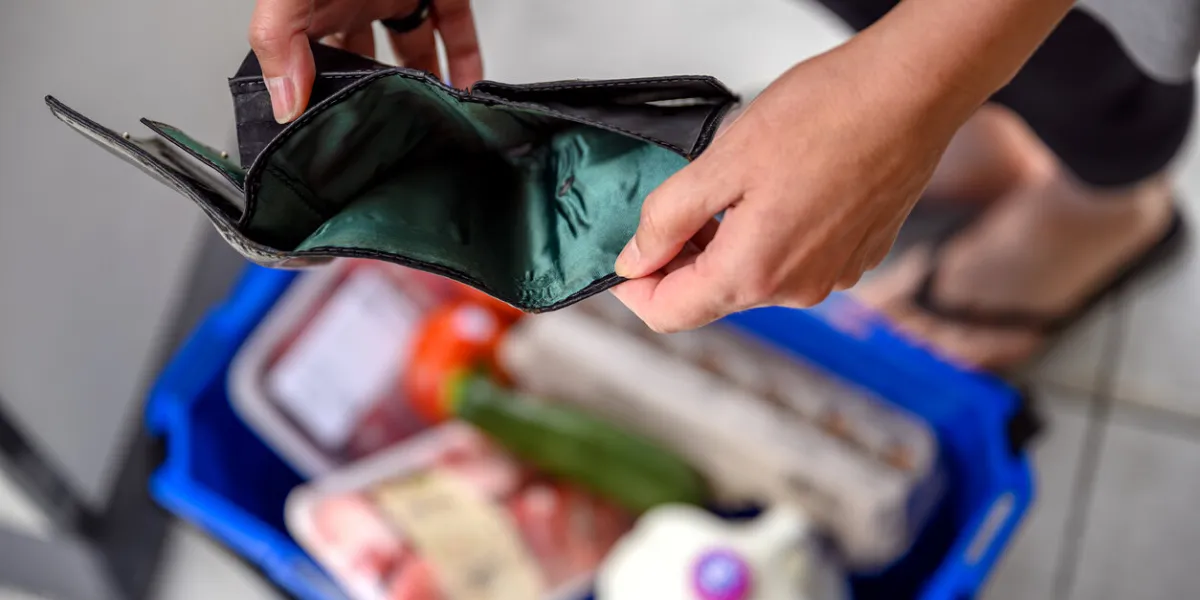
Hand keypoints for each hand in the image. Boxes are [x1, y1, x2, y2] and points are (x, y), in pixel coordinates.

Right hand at [249, 0, 483, 122]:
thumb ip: (277, 41)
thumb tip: (282, 104)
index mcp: (312, 5)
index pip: (308, 64)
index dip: (318, 99)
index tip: (334, 142)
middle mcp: (351, 1)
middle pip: (364, 62)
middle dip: (375, 99)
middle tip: (391, 140)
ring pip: (412, 49)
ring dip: (424, 87)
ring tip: (433, 125)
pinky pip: (454, 26)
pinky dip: (464, 60)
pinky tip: (467, 90)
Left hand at [611, 40, 967, 332]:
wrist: (911, 93)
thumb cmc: (827, 115)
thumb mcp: (722, 162)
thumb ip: (667, 219)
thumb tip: (634, 260)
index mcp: (754, 273)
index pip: (669, 314)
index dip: (633, 289)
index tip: (624, 260)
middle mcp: (795, 290)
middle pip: (710, 299)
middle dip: (680, 262)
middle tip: (673, 208)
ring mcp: (831, 277)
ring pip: (752, 280)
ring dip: (725, 247)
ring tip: (731, 189)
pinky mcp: (855, 257)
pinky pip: (792, 262)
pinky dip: (768, 237)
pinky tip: (776, 190)